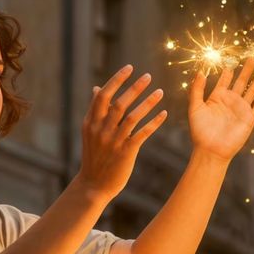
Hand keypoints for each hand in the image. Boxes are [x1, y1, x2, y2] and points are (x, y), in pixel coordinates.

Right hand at [74, 66, 166, 200]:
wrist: (93, 185)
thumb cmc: (94, 156)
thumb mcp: (89, 132)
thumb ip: (95, 110)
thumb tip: (97, 88)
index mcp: (91, 122)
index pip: (103, 95)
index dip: (117, 80)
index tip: (130, 68)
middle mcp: (101, 129)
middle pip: (119, 103)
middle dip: (134, 88)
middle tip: (148, 76)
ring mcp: (113, 141)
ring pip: (133, 117)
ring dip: (148, 103)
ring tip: (160, 91)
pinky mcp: (125, 152)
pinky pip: (142, 134)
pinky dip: (154, 122)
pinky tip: (164, 113)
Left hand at [188, 56, 253, 159]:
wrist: (211, 150)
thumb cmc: (200, 131)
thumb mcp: (195, 107)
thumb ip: (197, 89)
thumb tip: (200, 71)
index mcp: (217, 98)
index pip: (224, 80)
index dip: (228, 71)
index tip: (231, 60)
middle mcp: (230, 102)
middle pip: (241, 81)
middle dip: (247, 69)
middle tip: (252, 57)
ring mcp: (241, 109)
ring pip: (253, 90)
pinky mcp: (249, 118)